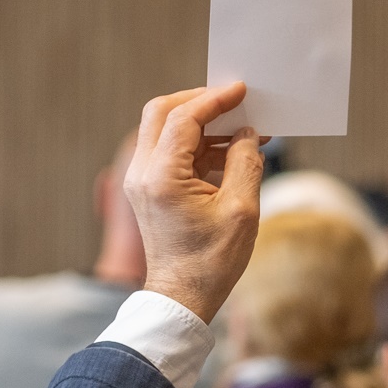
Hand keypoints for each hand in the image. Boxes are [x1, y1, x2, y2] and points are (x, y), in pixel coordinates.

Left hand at [123, 83, 266, 323]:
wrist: (182, 297)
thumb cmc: (212, 261)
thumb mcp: (241, 210)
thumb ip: (245, 162)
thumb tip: (247, 134)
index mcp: (162, 176)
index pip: (183, 117)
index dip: (215, 99)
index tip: (242, 91)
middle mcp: (142, 173)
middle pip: (161, 112)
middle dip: (199, 101)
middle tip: (234, 101)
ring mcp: (140, 180)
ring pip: (163, 130)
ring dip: (201, 124)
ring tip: (241, 130)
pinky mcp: (148, 189)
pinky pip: (169, 152)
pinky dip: (197, 145)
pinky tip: (230, 152)